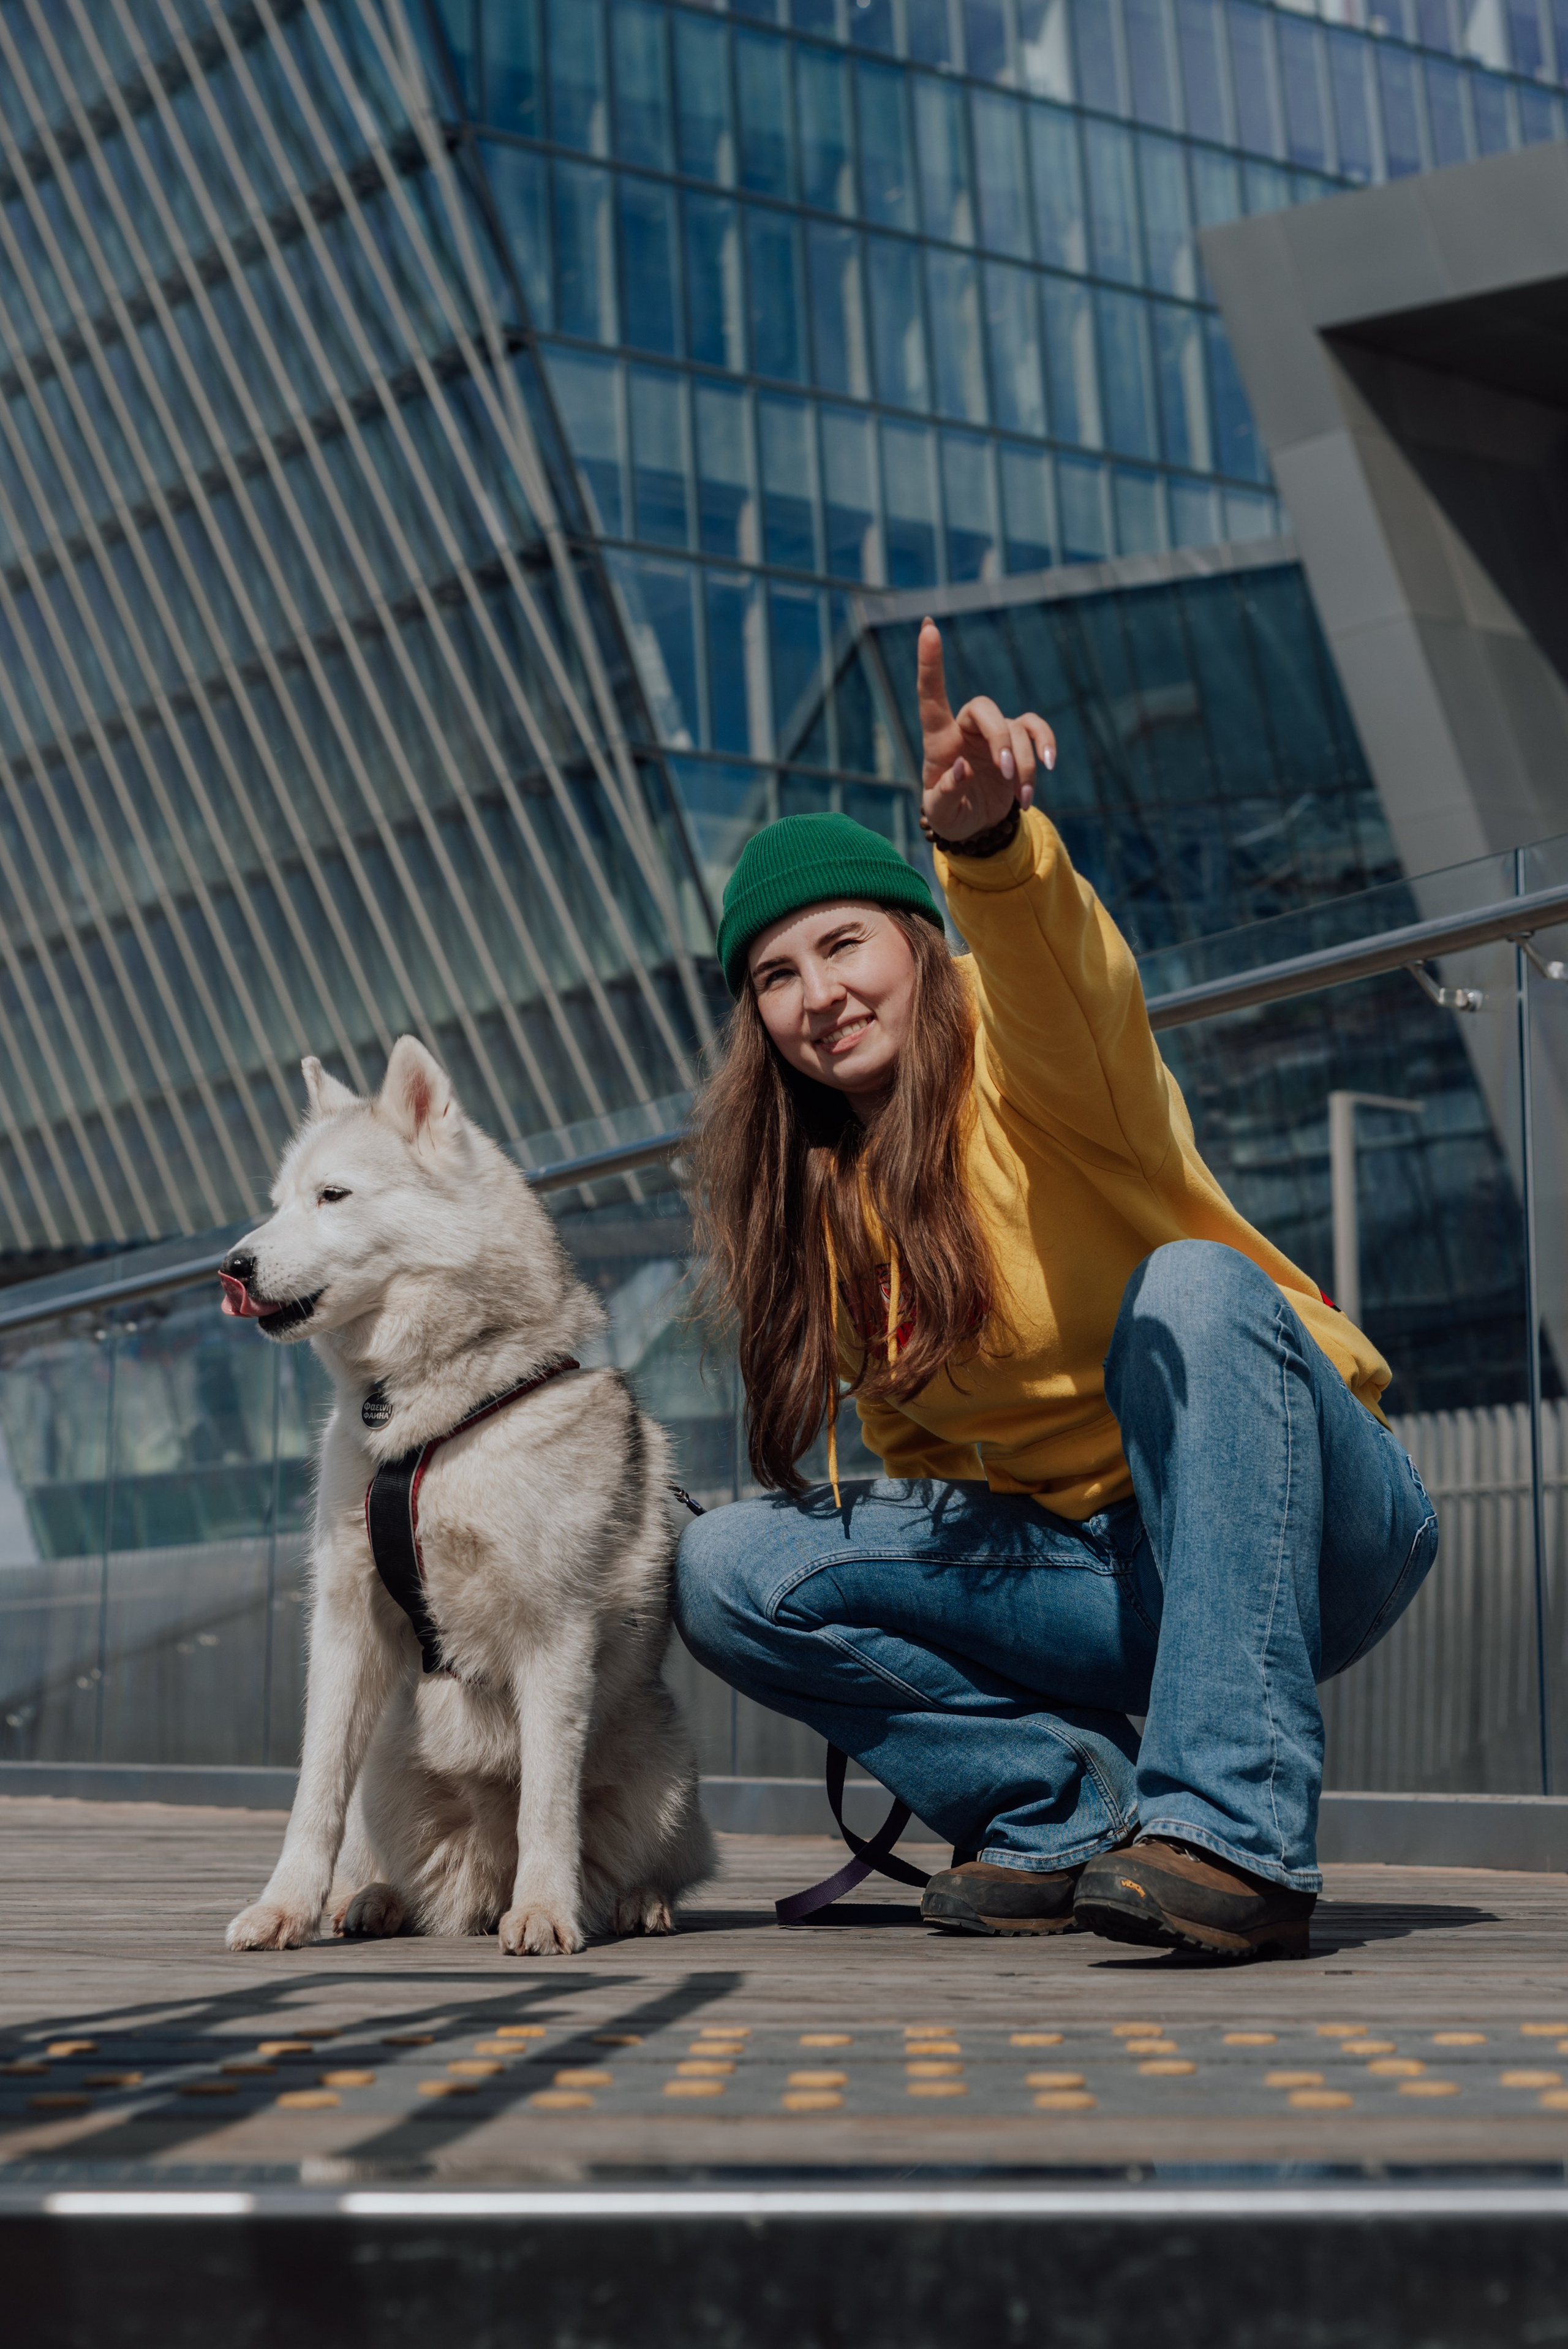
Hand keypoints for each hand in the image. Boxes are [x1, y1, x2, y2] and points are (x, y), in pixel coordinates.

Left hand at [917, 618, 1055, 843]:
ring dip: (1025, 762)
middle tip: (1007, 773)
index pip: (931, 697)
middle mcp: (965, 729)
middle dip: (1001, 739)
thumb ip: (946, 794)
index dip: (930, 663)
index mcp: (938, 742)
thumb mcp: (942, 815)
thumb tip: (961, 768)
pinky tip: (1047, 769)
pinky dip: (1045, 747)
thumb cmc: (952, 816)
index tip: (928, 628)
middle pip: (984, 708)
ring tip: (1024, 797)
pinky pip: (1037, 730)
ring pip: (1016, 728)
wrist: (976, 826)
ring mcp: (993, 732)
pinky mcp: (1017, 742)